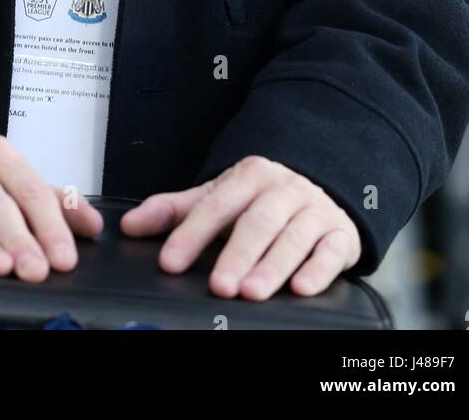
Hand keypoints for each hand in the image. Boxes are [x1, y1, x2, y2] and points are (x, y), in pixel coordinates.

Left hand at [119, 155, 361, 299]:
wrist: (320, 188)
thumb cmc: (260, 201)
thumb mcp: (218, 198)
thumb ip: (174, 211)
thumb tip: (128, 226)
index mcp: (249, 175)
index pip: (216, 205)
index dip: (192, 233)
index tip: (171, 261)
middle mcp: (283, 189)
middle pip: (257, 222)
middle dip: (236, 255)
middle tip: (218, 286)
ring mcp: (314, 209)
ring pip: (293, 237)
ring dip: (272, 266)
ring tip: (252, 292)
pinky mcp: (340, 233)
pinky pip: (330, 251)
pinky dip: (317, 270)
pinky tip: (301, 288)